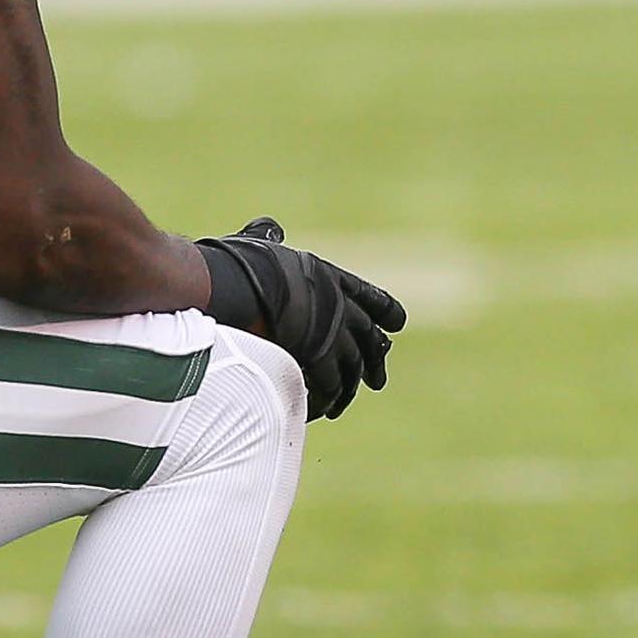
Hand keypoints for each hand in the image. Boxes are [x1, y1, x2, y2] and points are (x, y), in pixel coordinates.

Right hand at [197, 219, 406, 419]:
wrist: (239, 286)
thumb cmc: (242, 263)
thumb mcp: (260, 245)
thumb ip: (267, 237)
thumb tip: (270, 227)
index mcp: (329, 277)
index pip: (366, 295)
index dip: (383, 309)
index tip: (397, 322)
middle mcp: (339, 306)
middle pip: (367, 337)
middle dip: (374, 360)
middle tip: (378, 380)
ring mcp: (332, 334)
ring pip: (352, 367)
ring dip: (348, 388)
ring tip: (340, 404)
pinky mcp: (320, 359)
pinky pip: (330, 386)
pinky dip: (325, 400)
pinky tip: (320, 410)